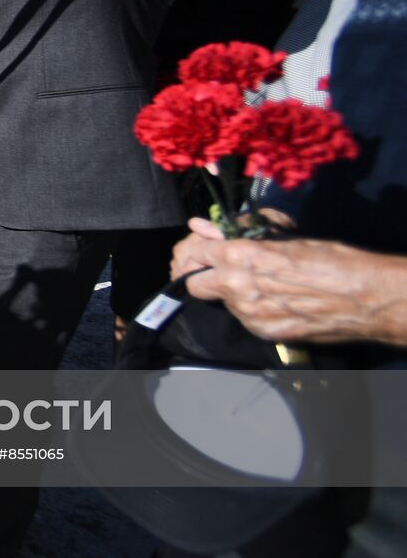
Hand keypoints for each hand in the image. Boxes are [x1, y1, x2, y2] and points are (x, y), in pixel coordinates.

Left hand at [175, 218, 406, 345]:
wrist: (366, 297)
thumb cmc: (331, 259)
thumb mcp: (285, 234)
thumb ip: (242, 231)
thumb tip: (206, 225)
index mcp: (240, 256)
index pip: (195, 252)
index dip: (198, 248)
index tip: (205, 247)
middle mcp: (238, 287)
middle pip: (192, 283)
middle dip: (199, 274)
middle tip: (218, 268)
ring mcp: (249, 313)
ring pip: (221, 301)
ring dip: (230, 292)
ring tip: (260, 284)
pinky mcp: (264, 332)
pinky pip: (244, 318)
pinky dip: (250, 309)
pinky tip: (273, 301)